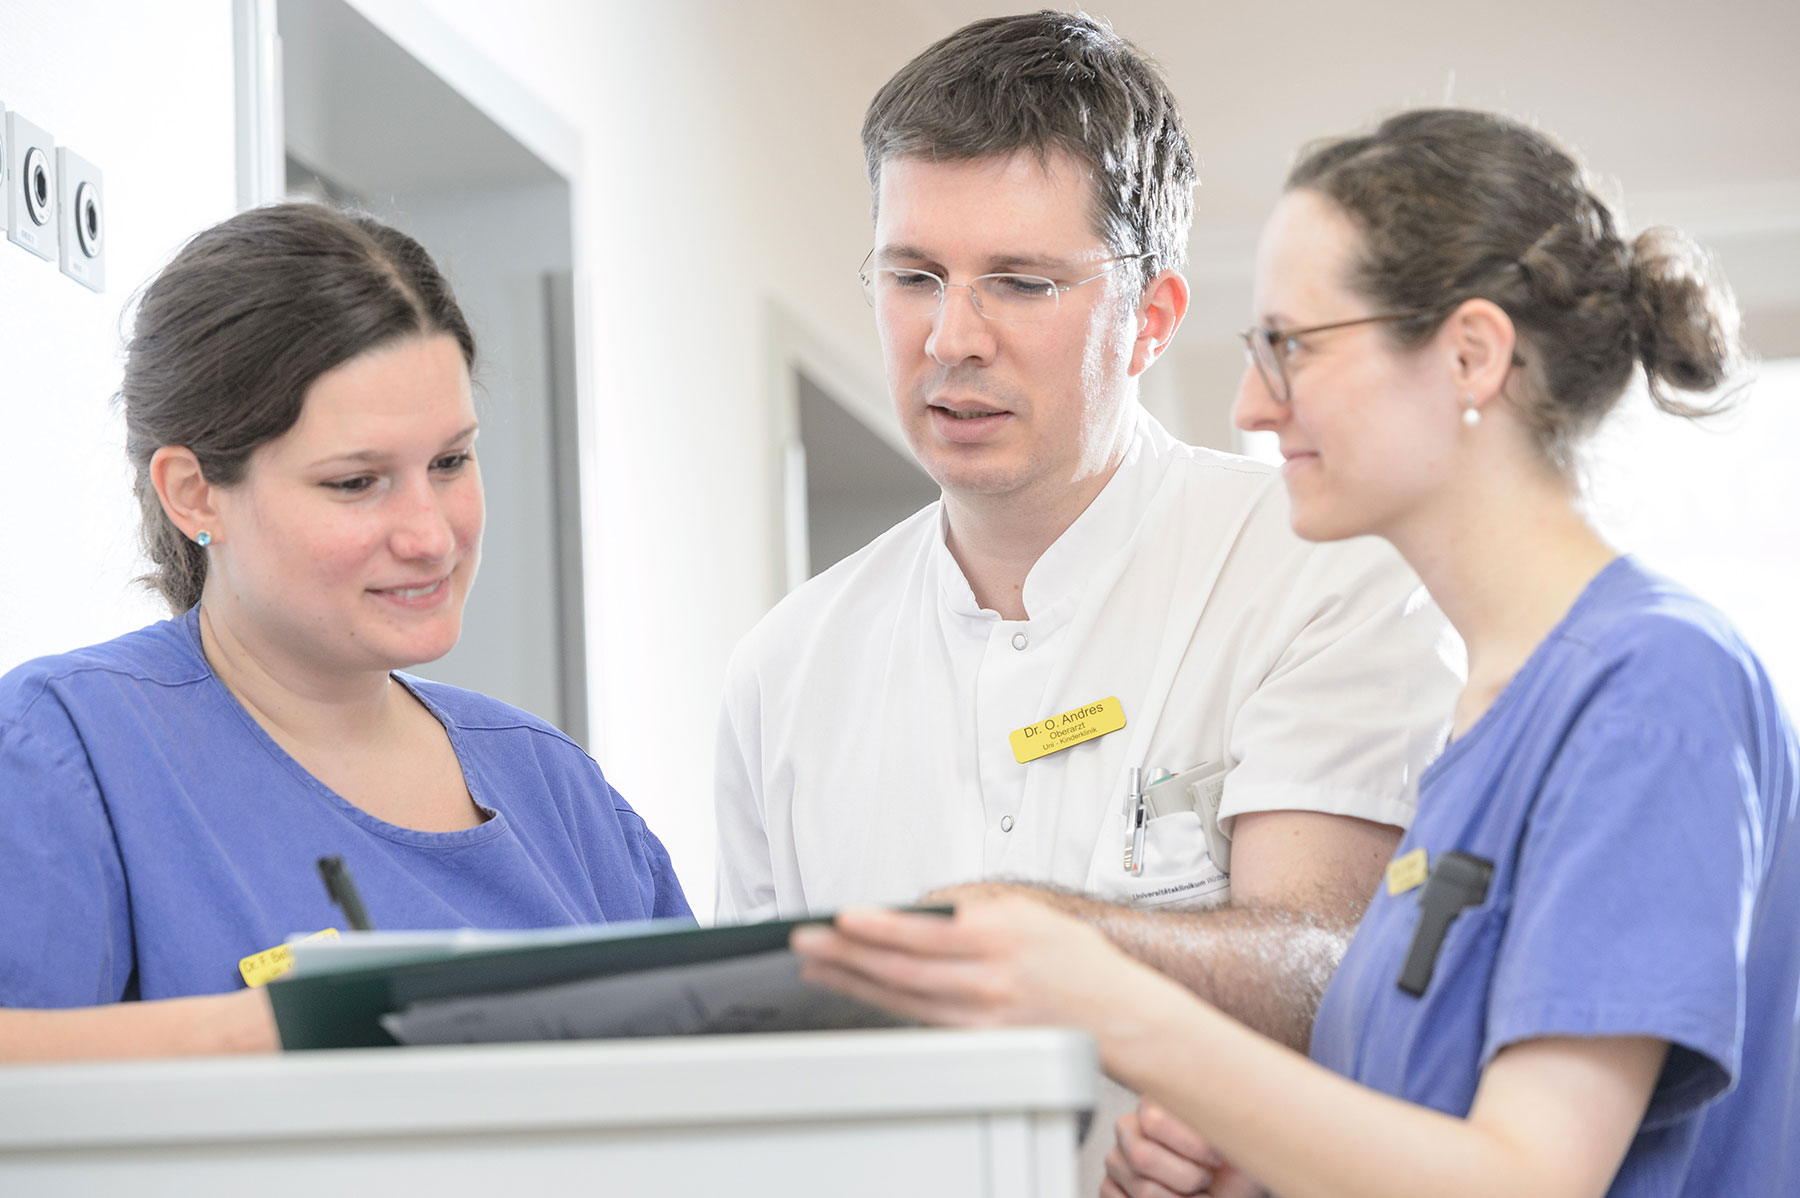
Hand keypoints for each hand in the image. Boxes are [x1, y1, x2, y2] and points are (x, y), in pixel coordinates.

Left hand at [790, 895, 1143, 1030]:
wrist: (1113, 1012)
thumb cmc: (1072, 958)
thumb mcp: (1027, 910)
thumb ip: (972, 908)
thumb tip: (918, 908)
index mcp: (1000, 938)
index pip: (926, 934)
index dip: (879, 927)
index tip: (841, 918)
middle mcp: (989, 980)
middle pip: (903, 969)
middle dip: (848, 955)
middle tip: (807, 942)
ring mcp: (982, 1016)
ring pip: (903, 1000)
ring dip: (854, 982)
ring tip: (817, 966)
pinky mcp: (978, 1040)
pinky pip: (920, 1020)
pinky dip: (883, 1005)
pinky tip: (858, 991)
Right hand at [1103, 1099, 1265, 1197]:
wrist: (1229, 1189)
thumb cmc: (1232, 1167)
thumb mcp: (1237, 1138)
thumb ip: (1224, 1118)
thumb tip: (1228, 1099)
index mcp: (1156, 1104)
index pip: (1155, 1121)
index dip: (1192, 1147)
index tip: (1218, 1158)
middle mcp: (1129, 1128)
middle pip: (1142, 1157)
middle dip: (1186, 1178)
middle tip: (1205, 1180)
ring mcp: (1117, 1160)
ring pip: (1141, 1189)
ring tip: (1198, 1195)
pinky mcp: (1111, 1188)